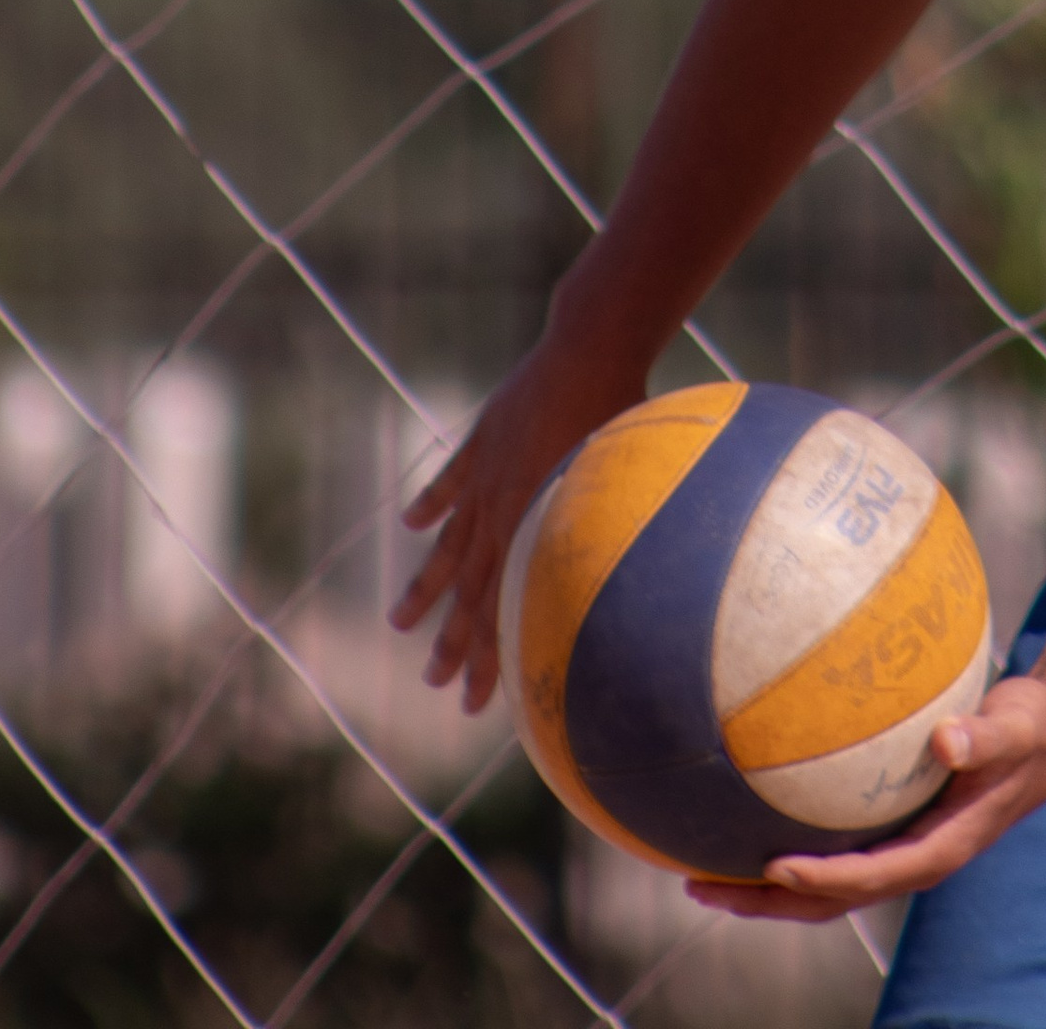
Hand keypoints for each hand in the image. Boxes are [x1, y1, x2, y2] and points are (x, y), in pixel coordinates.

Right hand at [390, 320, 649, 712]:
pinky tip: (414, 523)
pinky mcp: (483, 438)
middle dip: (454, 642)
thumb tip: (644, 590)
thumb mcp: (627, 481)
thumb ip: (616, 533)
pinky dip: (433, 502)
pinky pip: (451, 480)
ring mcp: (487, 474)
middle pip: (471, 591)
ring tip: (400, 625)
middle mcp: (502, 508)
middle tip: (437, 684)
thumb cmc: (626, 410)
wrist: (593, 345)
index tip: (476, 701)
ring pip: (450, 545)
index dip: (488, 658)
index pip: (502, 610)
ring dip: (426, 589)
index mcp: (535, 524)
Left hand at [685, 671, 1045, 924]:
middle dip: (762, 901)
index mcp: (937, 849)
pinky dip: (784, 842)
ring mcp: (895, 848)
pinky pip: (828, 845)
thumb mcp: (1015, 727)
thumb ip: (984, 736)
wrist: (1042, 737)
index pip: (869, 877)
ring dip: (759, 886)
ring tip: (697, 868)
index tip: (772, 867)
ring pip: (818, 884)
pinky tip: (744, 808)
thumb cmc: (1027, 728)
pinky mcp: (888, 829)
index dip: (820, 879)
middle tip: (700, 885)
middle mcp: (909, 858)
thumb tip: (948, 739)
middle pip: (825, 899)